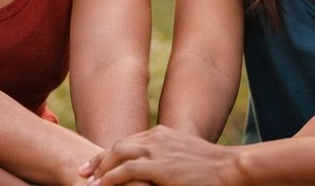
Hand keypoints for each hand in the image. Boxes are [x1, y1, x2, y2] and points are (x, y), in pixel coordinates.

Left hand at [78, 125, 240, 185]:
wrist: (230, 168)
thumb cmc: (212, 168)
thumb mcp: (185, 156)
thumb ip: (167, 159)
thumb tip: (156, 171)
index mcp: (162, 134)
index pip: (128, 142)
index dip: (110, 154)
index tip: (96, 165)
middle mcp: (157, 138)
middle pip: (119, 145)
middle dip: (99, 159)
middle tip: (84, 172)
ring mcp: (158, 151)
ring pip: (118, 155)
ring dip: (101, 169)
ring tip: (89, 183)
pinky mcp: (160, 166)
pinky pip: (126, 171)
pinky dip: (111, 178)